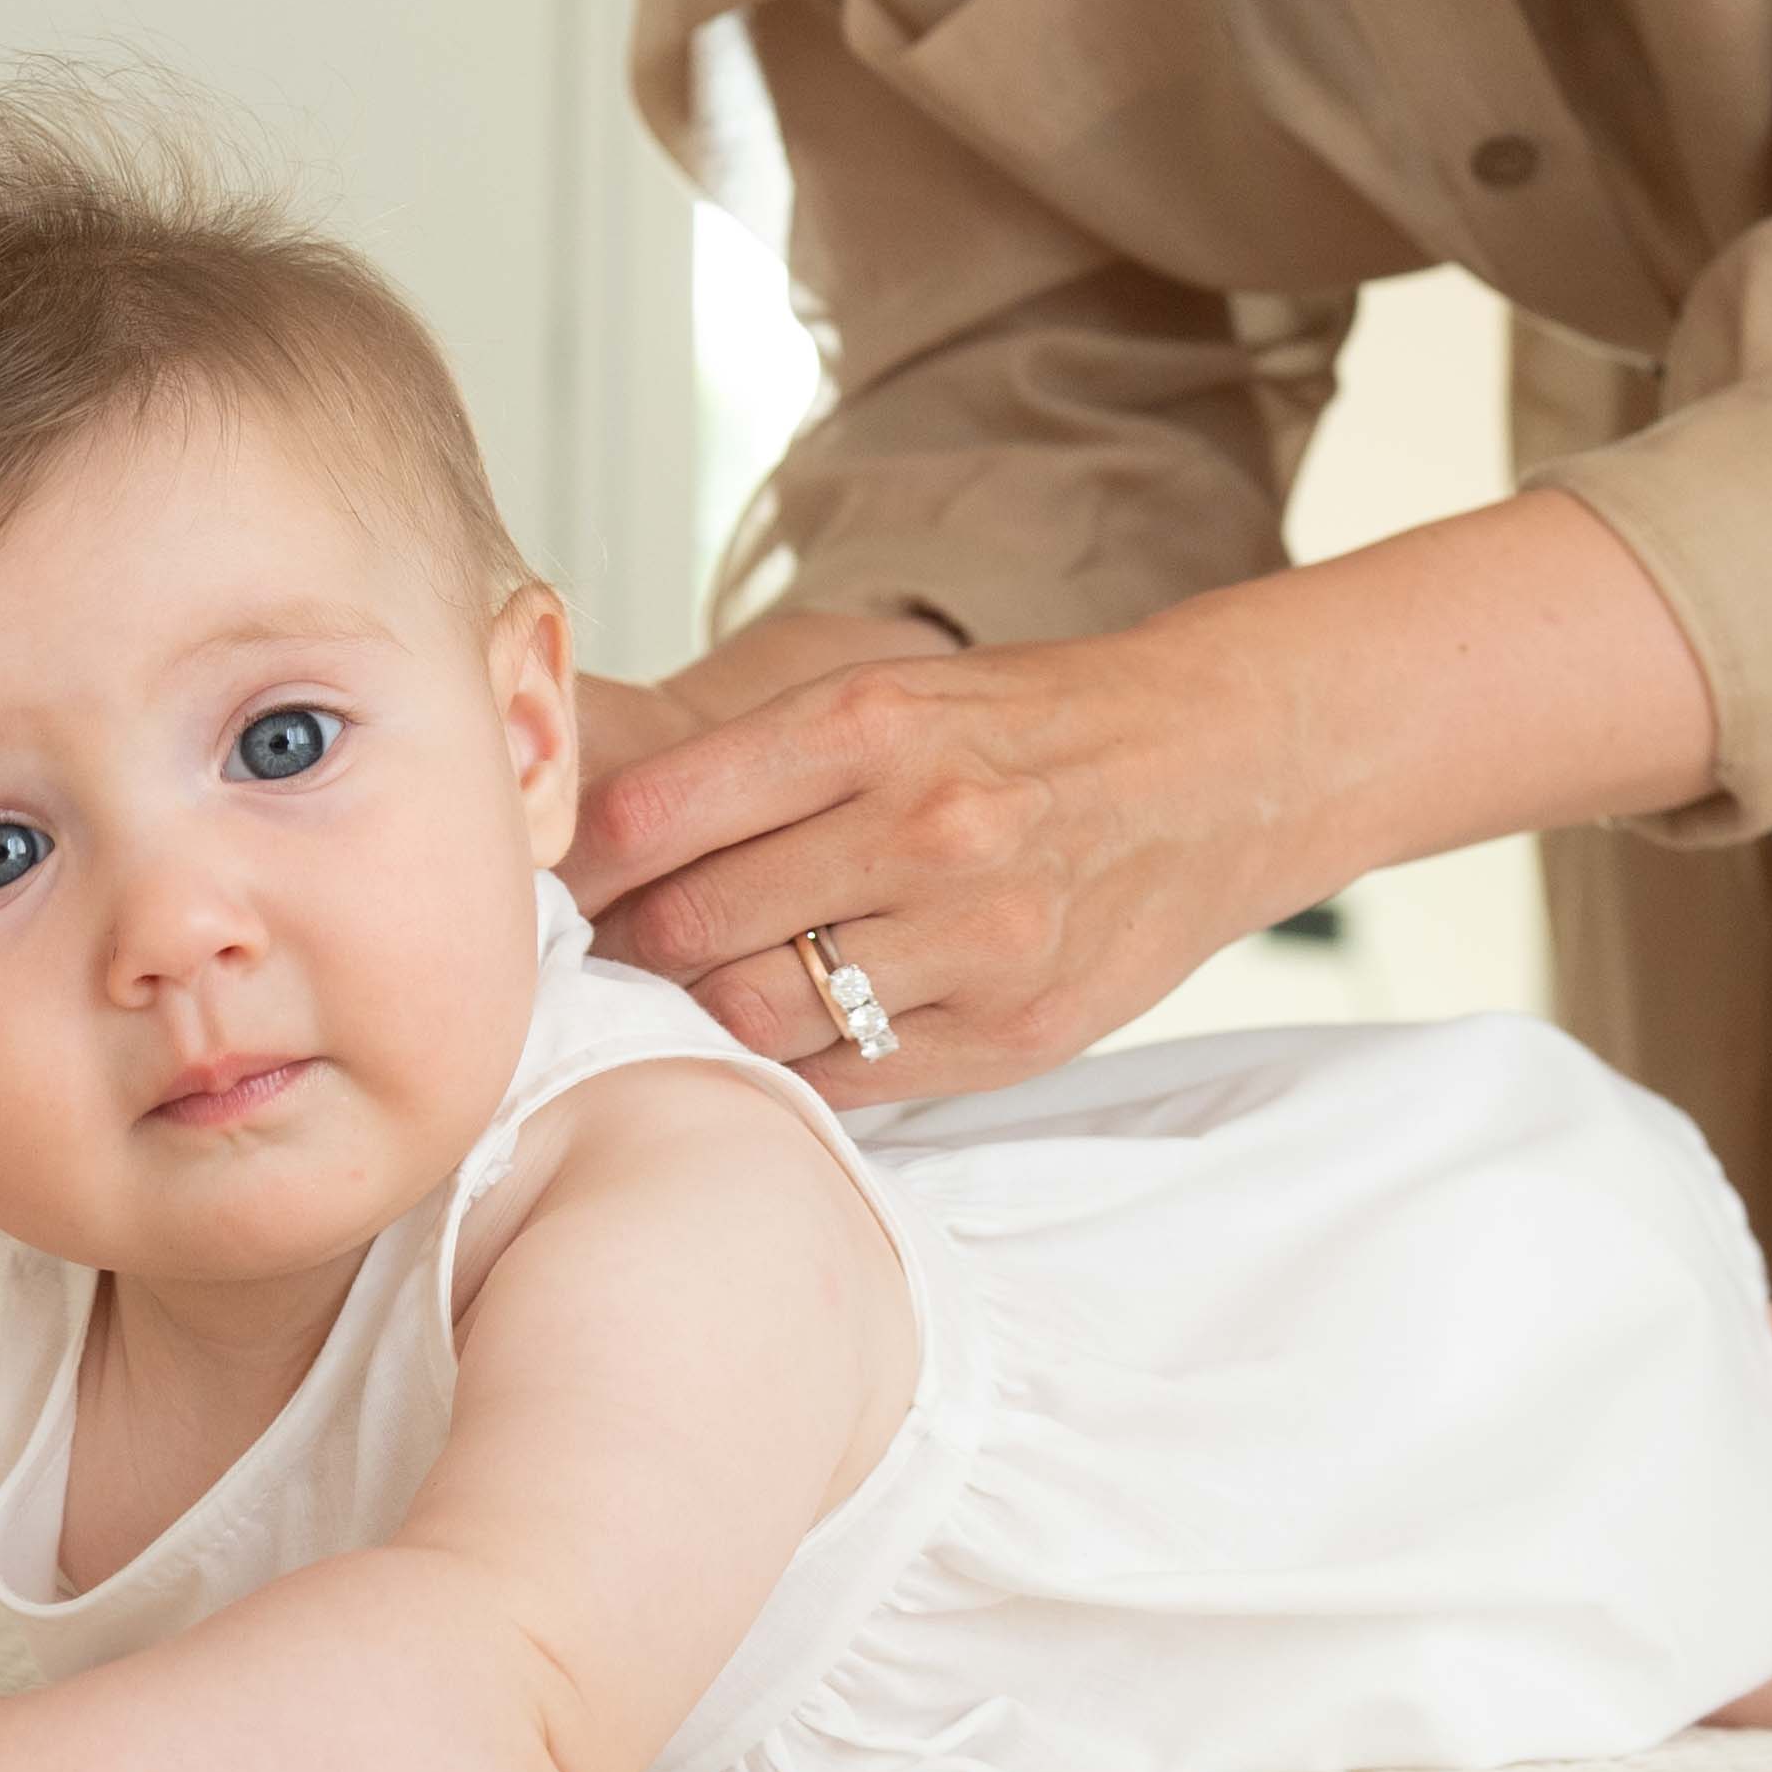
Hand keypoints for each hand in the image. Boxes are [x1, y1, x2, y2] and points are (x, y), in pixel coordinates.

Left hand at [562, 498, 1718, 1098]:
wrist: (1211, 770)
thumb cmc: (1018, 730)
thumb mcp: (884, 694)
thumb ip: (748, 766)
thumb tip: (588, 851)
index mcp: (866, 721)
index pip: (647, 818)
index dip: (577, 866)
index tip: (560, 883)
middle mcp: (920, 827)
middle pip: (687, 928)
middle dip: (630, 948)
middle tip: (613, 949)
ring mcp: (973, 941)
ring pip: (754, 1016)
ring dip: (705, 1012)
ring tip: (705, 985)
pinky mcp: (1012, 1032)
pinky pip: (845, 1078)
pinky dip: (800, 1062)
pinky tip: (800, 1024)